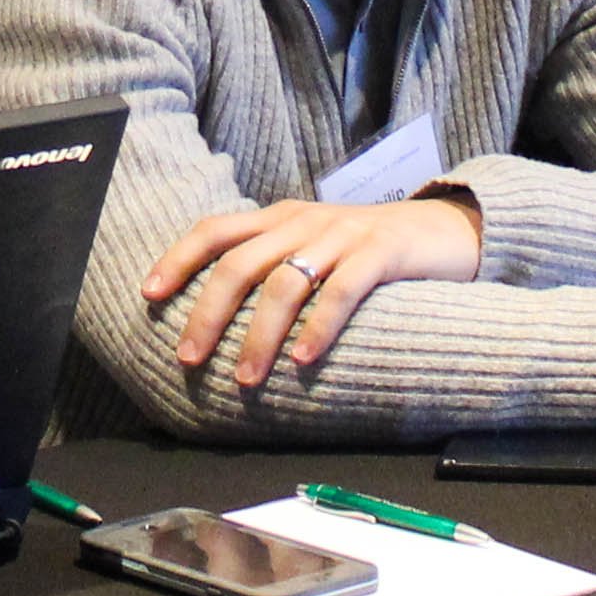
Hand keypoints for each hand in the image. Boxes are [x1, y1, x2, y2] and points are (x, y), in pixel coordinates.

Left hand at [144, 190, 485, 385]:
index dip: (178, 258)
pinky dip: (319, 326)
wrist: (446, 227)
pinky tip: (304, 360)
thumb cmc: (369, 248)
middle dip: (208, 311)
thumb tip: (219, 316)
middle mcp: (304, 221)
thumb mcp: (314, 245)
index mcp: (280, 217)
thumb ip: (274, 265)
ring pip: (286, 281)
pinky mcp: (381, 252)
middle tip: (189, 357)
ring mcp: (343, 234)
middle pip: (240, 263)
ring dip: (259, 334)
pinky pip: (343, 290)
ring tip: (245, 378)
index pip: (215, 229)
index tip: (149, 294)